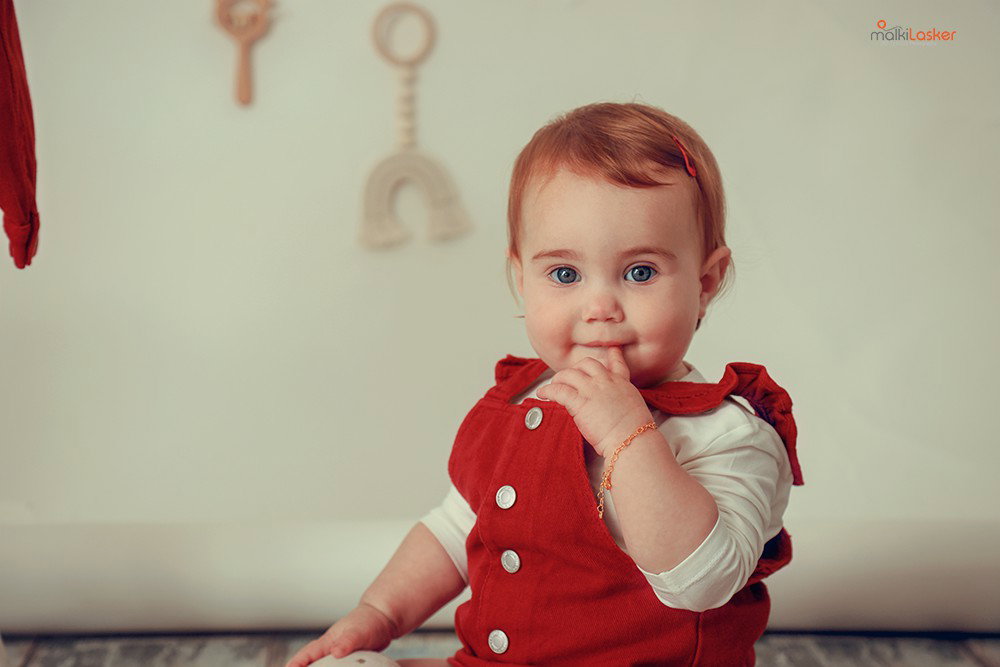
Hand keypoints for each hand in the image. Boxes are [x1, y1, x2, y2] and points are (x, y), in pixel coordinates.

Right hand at [285, 603, 395, 666]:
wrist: (381, 620)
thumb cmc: (368, 622)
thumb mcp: (358, 631)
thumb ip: (348, 641)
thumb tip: (336, 652)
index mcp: (327, 642)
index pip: (307, 655)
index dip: (296, 664)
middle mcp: (328, 650)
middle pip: (308, 663)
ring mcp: (336, 657)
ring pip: (320, 666)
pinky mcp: (345, 663)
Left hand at [536, 347, 654, 455]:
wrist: (632, 439)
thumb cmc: (634, 432)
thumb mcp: (635, 408)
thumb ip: (621, 401)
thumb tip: (614, 408)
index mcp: (621, 383)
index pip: (616, 363)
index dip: (612, 354)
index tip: (610, 350)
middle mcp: (605, 382)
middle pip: (586, 363)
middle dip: (575, 369)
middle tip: (569, 379)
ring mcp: (592, 390)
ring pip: (569, 374)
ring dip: (558, 379)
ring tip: (553, 386)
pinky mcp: (579, 402)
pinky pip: (558, 390)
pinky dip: (547, 390)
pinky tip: (542, 393)